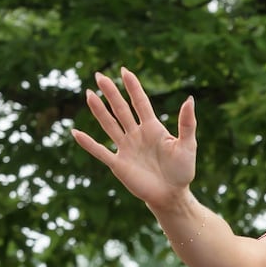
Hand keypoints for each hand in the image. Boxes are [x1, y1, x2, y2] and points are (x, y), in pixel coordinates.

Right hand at [72, 67, 197, 209]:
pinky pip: (100, 151)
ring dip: (99, 110)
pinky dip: (88, 143)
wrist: (172, 195)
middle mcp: (137, 135)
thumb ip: (187, 124)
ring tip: (89, 94)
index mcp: (153, 128)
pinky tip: (75, 133)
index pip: (140, 103)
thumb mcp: (188, 146)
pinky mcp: (119, 164)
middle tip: (99, 75)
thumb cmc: (183, 171)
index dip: (132, 87)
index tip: (124, 71)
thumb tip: (189, 99)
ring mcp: (126, 148)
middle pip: (121, 109)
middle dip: (111, 93)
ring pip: (110, 125)